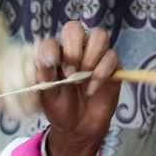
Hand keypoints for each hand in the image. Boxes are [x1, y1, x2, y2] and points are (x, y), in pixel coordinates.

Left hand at [35, 22, 120, 155]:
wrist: (77, 127)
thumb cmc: (59, 107)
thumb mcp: (45, 93)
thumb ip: (43, 74)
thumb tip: (44, 58)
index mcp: (55, 54)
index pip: (52, 40)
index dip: (51, 49)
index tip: (52, 66)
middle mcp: (75, 50)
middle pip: (76, 28)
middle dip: (73, 48)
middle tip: (70, 71)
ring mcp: (95, 56)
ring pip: (99, 36)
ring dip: (90, 56)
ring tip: (83, 78)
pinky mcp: (112, 67)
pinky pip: (112, 57)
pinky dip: (102, 73)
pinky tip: (92, 89)